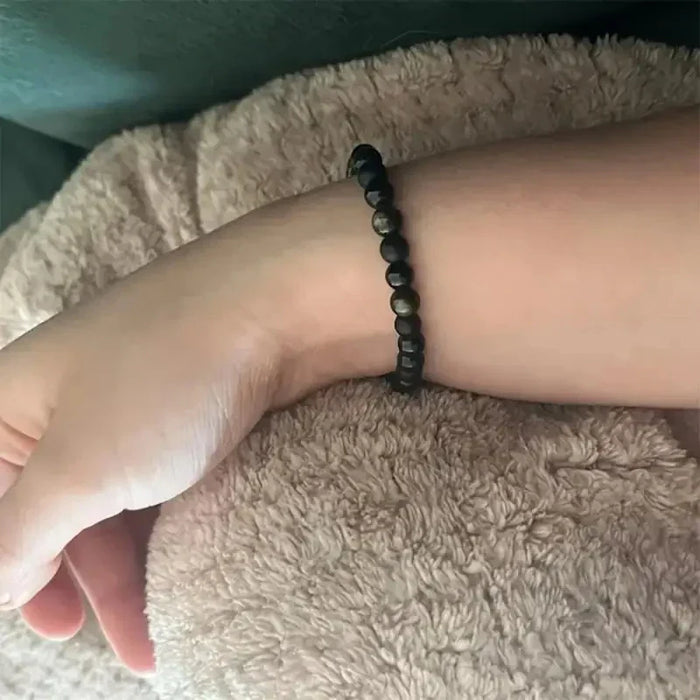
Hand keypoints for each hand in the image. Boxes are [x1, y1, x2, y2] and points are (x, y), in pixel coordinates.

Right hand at [0, 210, 324, 671]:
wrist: (276, 307)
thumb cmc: (160, 383)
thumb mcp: (75, 468)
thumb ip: (19, 533)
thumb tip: (1, 577)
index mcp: (14, 406)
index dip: (15, 571)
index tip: (58, 626)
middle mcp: (67, 404)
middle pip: (60, 509)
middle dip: (86, 584)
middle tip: (125, 641)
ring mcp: (133, 405)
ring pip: (115, 500)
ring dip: (133, 570)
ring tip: (160, 636)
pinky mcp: (185, 411)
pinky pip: (160, 482)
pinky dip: (165, 532)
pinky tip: (180, 573)